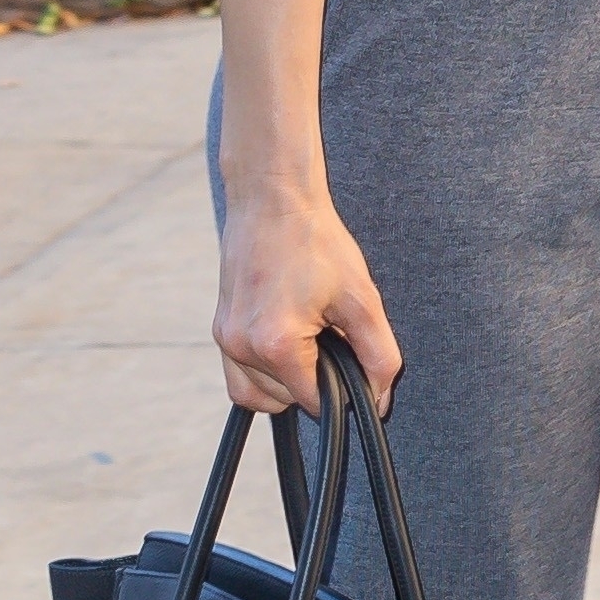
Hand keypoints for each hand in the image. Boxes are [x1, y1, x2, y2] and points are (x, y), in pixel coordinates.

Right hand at [214, 182, 401, 418]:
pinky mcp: (220, 329)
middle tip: (331, 336)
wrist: (273, 198)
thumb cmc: (316, 241)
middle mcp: (241, 347)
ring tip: (310, 338)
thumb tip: (379, 400)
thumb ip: (379, 355)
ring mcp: (225, 339)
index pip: (313, 402)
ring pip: (259, 396)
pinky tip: (288, 344)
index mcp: (276, 344)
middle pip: (286, 401)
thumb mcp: (361, 298)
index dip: (341, 389)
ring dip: (288, 383)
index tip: (350, 358)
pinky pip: (240, 377)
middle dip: (314, 380)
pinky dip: (263, 375)